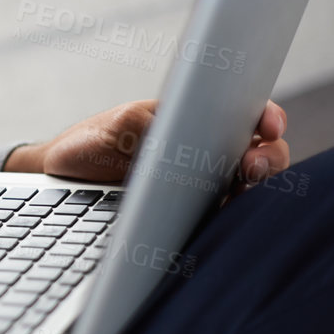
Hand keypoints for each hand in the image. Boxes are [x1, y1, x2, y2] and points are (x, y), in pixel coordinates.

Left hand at [5, 99, 289, 190]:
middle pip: (261, 155)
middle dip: (270, 158)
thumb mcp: (117, 124)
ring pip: (251, 188)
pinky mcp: (192, 217)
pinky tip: (226, 215)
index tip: (267, 126)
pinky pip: (224, 218)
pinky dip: (233, 217)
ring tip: (243, 187)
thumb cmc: (92, 141)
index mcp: (195, 120)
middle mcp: (207, 152)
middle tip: (252, 165)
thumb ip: (147, 124)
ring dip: (258, 189)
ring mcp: (204, 186)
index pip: (246, 115)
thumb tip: (176, 134)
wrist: (63, 175)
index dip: (267, 118)